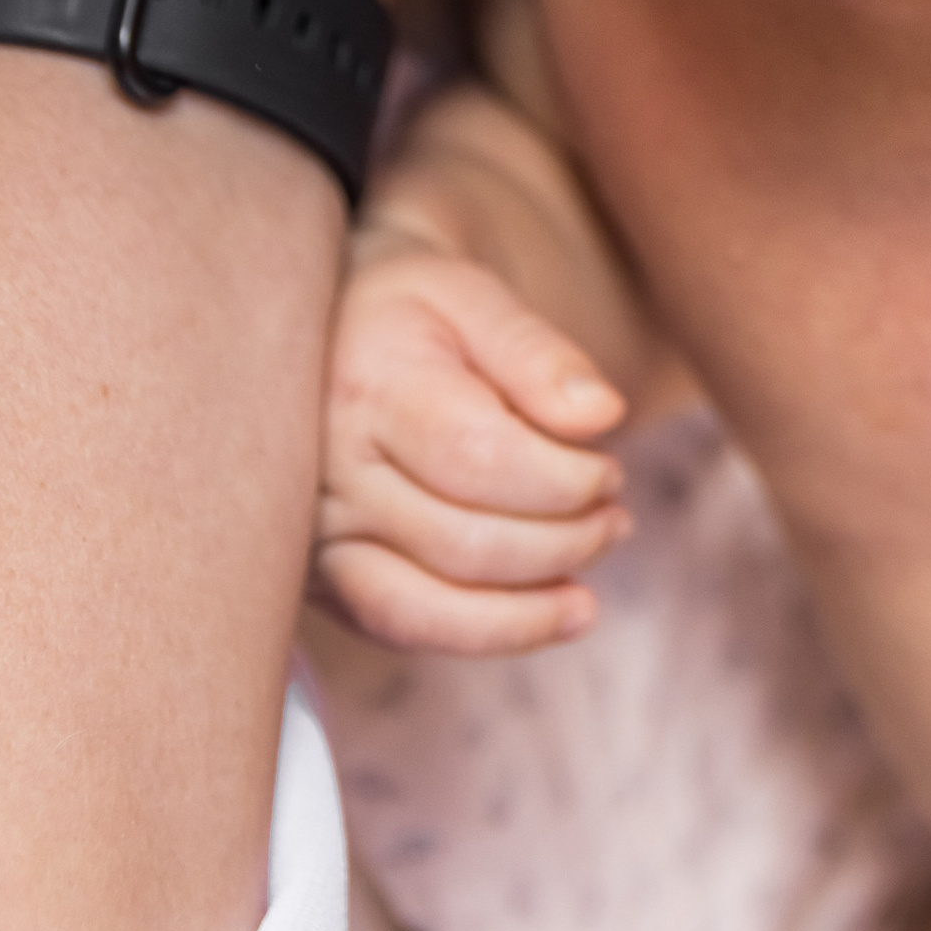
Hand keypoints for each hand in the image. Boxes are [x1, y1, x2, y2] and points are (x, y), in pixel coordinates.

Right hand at [316, 231, 630, 658]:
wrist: (322, 335)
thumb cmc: (409, 312)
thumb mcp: (473, 297)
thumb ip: (537, 353)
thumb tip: (602, 415)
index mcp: (371, 386)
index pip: (478, 458)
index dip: (562, 480)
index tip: (610, 471)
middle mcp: (328, 471)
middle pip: (461, 541)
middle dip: (561, 542)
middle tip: (616, 518)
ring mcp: (314, 533)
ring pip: (424, 606)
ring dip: (528, 607)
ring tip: (591, 583)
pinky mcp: (321, 575)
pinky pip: (400, 627)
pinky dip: (484, 634)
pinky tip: (552, 617)